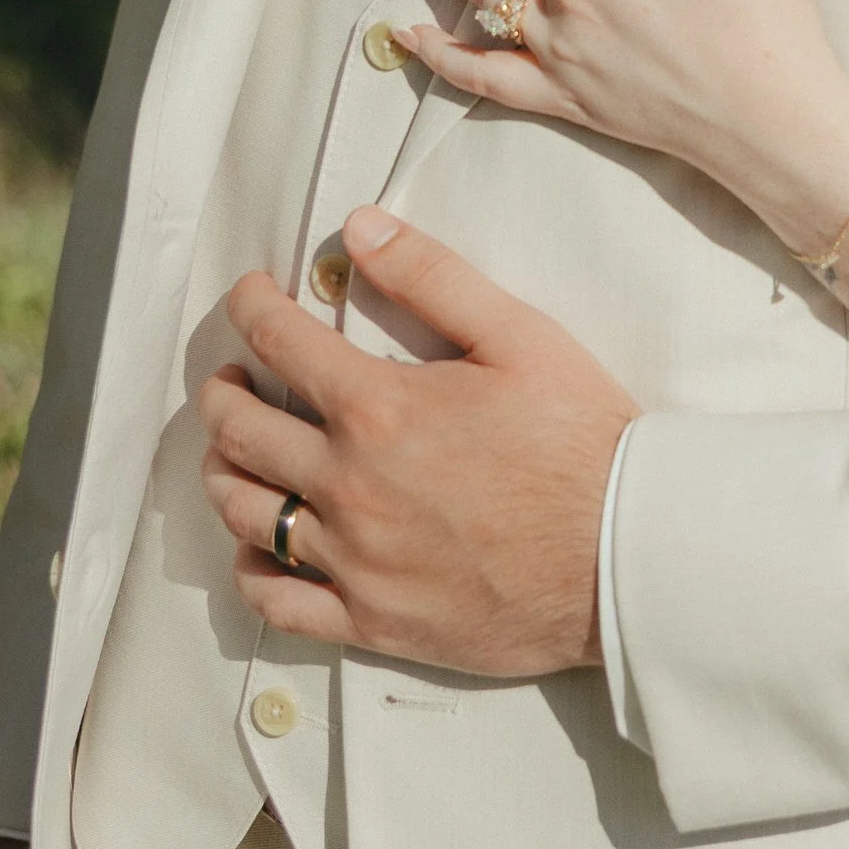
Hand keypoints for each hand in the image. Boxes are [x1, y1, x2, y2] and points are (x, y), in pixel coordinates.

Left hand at [198, 211, 635, 674]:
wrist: (625, 556)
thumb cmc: (582, 443)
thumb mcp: (522, 336)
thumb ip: (434, 277)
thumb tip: (359, 229)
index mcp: (379, 409)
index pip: (278, 341)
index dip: (251, 308)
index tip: (248, 297)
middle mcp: (349, 484)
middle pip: (239, 430)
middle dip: (222, 391)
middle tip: (231, 378)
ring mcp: (353, 559)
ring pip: (245, 512)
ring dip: (224, 472)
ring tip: (236, 453)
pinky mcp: (371, 619)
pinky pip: (276, 602)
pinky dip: (252, 571)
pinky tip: (260, 550)